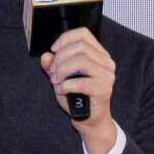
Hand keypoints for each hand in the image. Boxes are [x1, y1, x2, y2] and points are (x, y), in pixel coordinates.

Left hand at [40, 28, 117, 152]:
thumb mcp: (61, 77)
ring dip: (63, 70)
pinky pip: (81, 82)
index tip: (54, 50)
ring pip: (81, 61)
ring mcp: (107, 76)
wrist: (89, 119)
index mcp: (98, 54)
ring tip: (56, 81)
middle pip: (80, 47)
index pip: (83, 34)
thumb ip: (52, 65)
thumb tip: (46, 56)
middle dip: (60, 58)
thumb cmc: (77, 97)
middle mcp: (106, 62)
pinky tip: (62, 90)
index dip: (65, 39)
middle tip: (52, 72)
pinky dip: (66, 85)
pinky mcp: (103, 89)